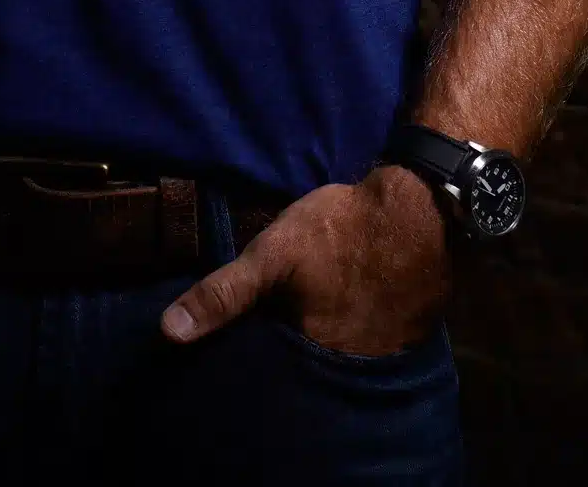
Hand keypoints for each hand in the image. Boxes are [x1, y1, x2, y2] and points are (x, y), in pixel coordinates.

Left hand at [160, 165, 448, 354]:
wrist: (419, 212)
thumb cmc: (339, 229)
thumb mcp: (271, 252)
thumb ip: (223, 293)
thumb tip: (168, 332)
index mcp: (305, 351)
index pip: (265, 373)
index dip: (249, 364)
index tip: (230, 357)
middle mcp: (340, 367)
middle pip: (300, 374)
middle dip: (281, 362)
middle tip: (266, 339)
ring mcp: (375, 358)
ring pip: (332, 367)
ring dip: (316, 353)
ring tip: (300, 332)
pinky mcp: (401, 344)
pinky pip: (364, 355)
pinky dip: (348, 345)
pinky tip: (338, 322)